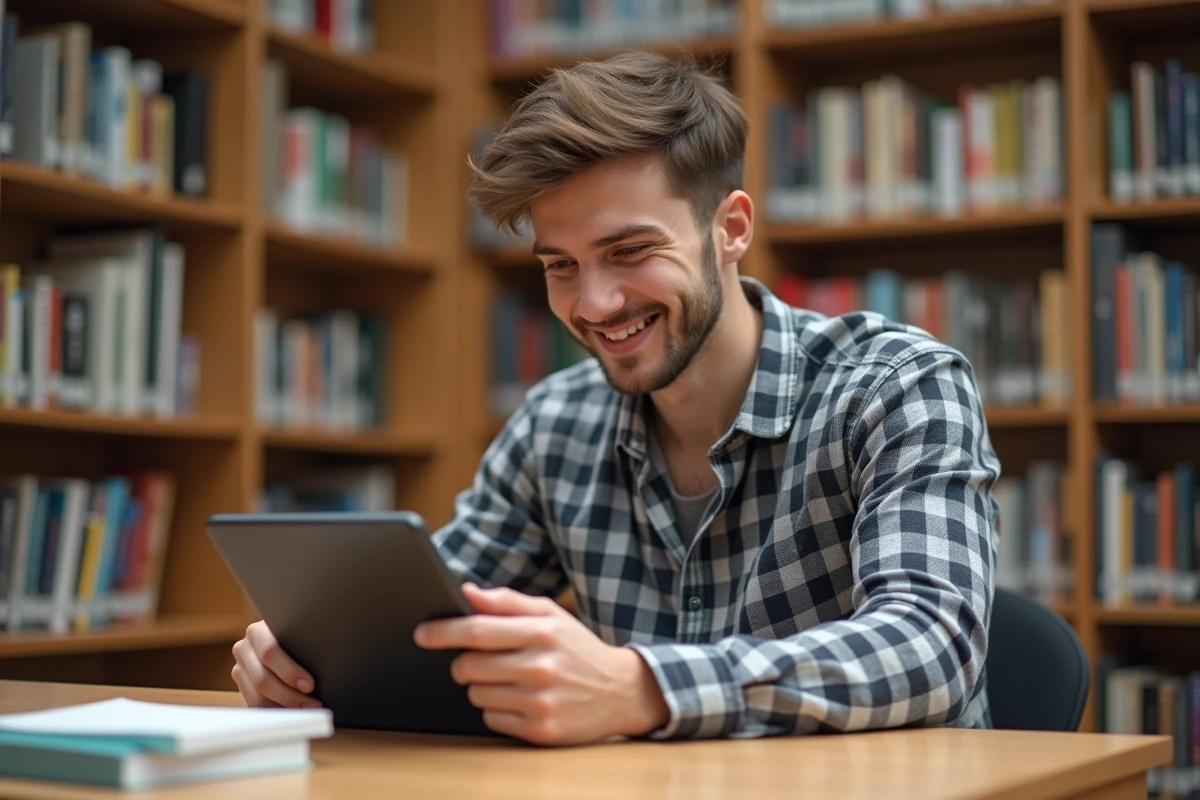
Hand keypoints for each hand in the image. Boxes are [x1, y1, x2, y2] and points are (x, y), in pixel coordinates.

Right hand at [231, 621, 320, 708]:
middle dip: (290, 695)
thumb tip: (325, 665)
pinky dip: (277, 711)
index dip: (289, 671)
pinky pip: (256, 705)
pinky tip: (294, 713)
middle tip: (313, 704)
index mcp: (257, 631)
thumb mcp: (300, 634)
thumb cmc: (299, 636)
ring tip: (307, 711)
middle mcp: (244, 648)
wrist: (283, 639)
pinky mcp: (242, 686)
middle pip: (263, 679)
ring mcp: (240, 668)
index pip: (269, 652)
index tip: (310, 685)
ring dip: (284, 707)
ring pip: (258, 696)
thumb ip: (304, 645)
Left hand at [414, 584, 669, 745]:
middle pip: (469, 667)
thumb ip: (506, 602)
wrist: (621, 691)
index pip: (478, 630)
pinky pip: (491, 719)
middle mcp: (542, 668)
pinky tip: (520, 700)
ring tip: (510, 679)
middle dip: (466, 662)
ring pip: (477, 695)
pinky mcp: (540, 731)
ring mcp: (541, 703)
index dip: (444, 631)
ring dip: (483, 686)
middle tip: (482, 659)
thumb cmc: (577, 648)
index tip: (423, 633)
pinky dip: (497, 710)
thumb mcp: (550, 614)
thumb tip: (467, 591)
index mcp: (542, 632)